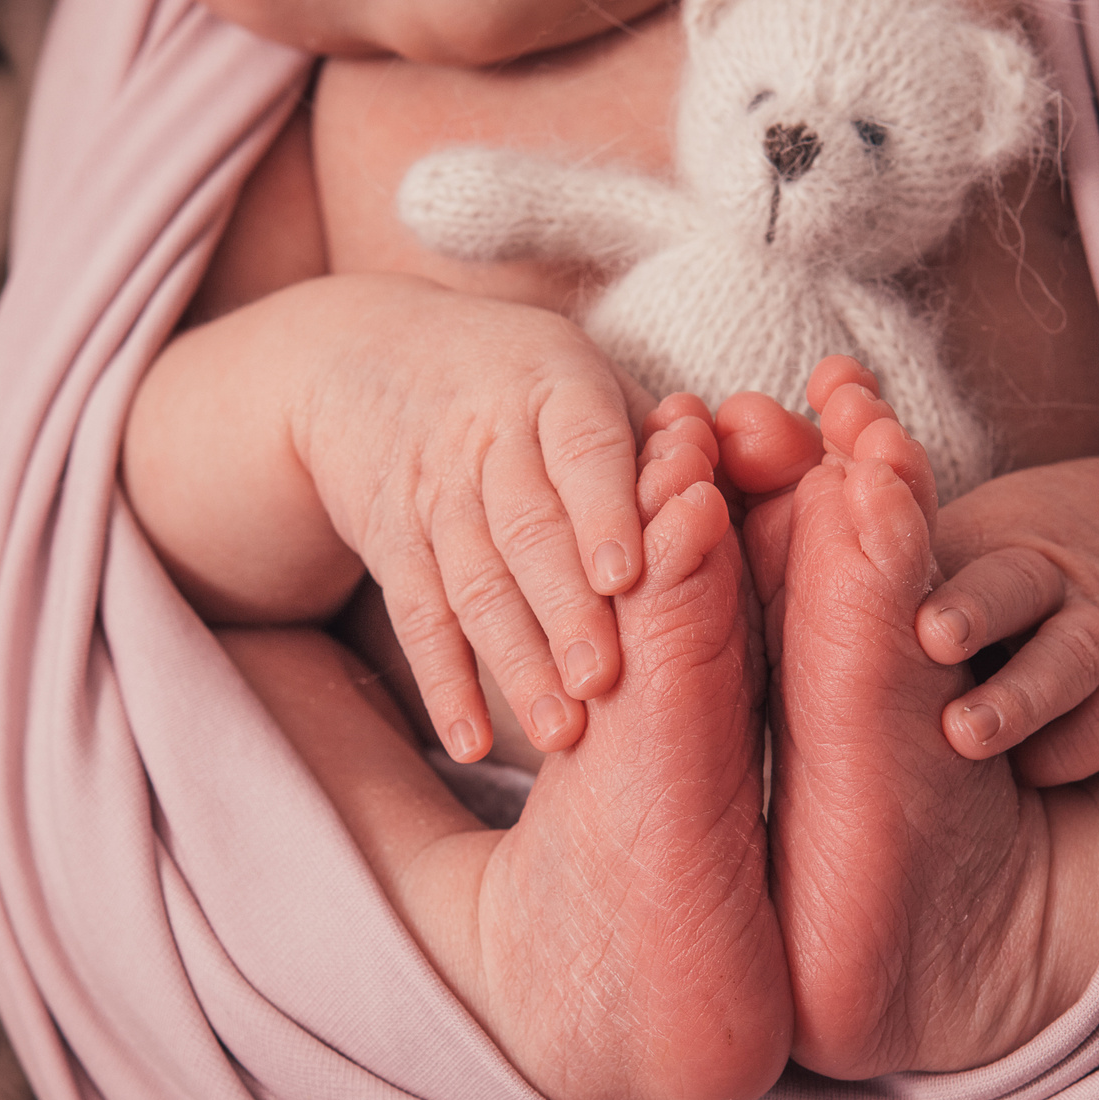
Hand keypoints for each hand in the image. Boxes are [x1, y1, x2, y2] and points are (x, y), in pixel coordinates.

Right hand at [125, 274, 648, 763]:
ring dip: (515, 661)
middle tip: (601, 681)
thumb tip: (726, 505)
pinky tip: (469, 741)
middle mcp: (489, 435)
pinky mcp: (392, 542)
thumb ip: (665, 444)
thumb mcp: (595, 382)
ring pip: (475, 582)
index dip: (604, 512)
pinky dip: (443, 683)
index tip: (626, 579)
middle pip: (527, 529)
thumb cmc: (532, 389)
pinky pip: (418, 617)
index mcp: (559, 387)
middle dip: (564, 608)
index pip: (585, 451)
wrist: (372, 358)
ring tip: (557, 731)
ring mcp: (433, 491)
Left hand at [918, 436, 1098, 784]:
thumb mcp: (958, 534)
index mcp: (979, 538)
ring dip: (1020, 695)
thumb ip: (887, 536)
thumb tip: (789, 434)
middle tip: (931, 637)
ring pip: (1068, 659)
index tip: (886, 583)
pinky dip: (1078, 745)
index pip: (940, 542)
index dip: (918, 556)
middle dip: (973, 608)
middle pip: (1010, 581)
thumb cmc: (1018, 560)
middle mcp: (1044, 574)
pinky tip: (1034, 768)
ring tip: (966, 732)